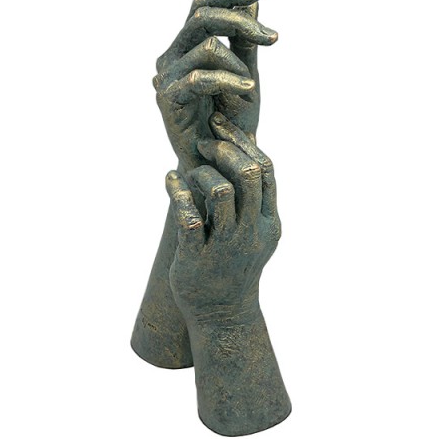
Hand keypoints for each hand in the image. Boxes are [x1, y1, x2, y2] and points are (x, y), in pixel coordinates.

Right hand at [153, 0, 277, 172]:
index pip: (203, 6)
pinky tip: (248, 90)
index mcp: (187, 47)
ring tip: (250, 87)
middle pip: (202, 15)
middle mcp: (172, 57)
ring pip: (207, 45)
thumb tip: (253, 2)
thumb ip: (244, 42)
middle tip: (272, 38)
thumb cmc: (228, 123)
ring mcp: (167, 77)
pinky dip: (229, 81)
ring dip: (238, 64)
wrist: (217, 164)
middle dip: (241, 21)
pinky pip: (201, 76)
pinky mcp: (168, 99)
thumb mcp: (243, 76)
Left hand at [166, 112, 280, 323]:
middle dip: (223, 150)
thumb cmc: (235, 264)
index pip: (265, 169)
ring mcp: (227, 247)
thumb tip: (245, 151)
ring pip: (220, 192)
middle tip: (203, 144)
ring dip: (200, 173)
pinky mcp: (198, 258)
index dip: (242, 141)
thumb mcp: (253, 232)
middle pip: (248, 174)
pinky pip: (188, 217)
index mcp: (269, 221)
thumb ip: (252, 198)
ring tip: (188, 173)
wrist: (222, 313)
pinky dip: (176, 191)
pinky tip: (170, 180)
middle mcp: (252, 232)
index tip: (220, 124)